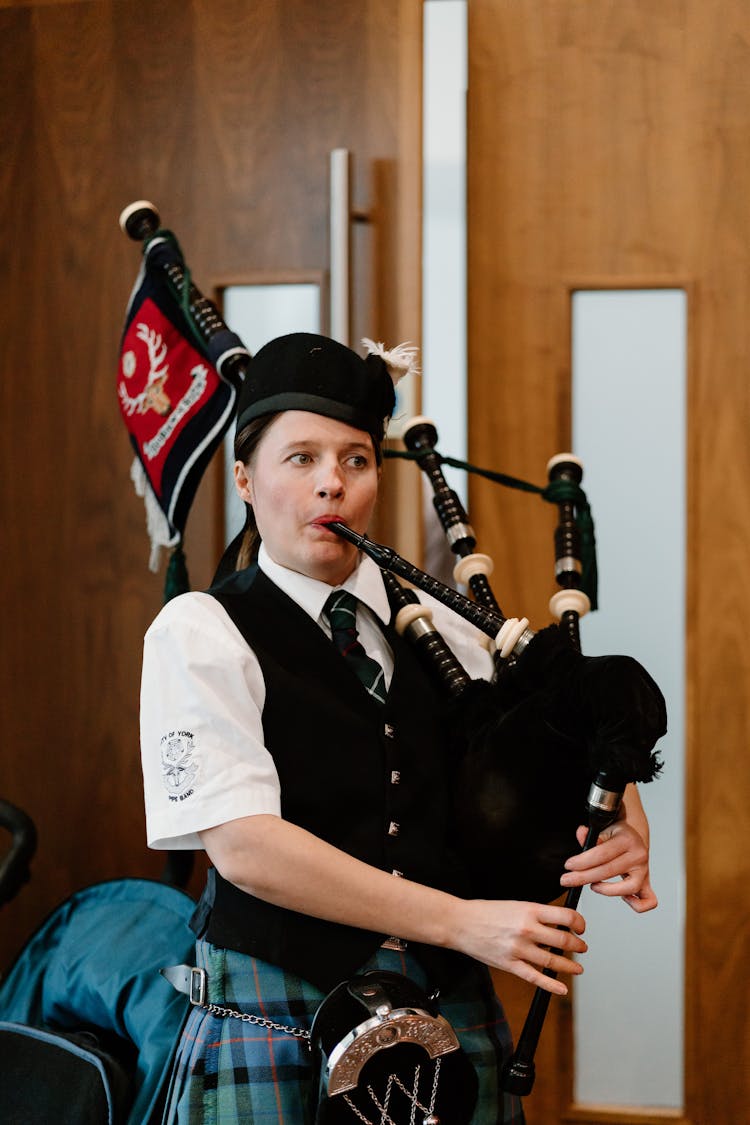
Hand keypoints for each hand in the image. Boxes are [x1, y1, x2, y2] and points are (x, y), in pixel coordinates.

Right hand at [456, 898, 587, 994]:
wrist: (461, 923)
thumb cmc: (487, 912)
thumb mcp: (515, 905)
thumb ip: (536, 914)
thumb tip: (558, 924)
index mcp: (530, 910)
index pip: (566, 916)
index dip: (579, 923)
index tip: (581, 927)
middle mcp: (527, 929)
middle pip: (564, 940)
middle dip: (578, 946)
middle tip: (582, 947)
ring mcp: (519, 949)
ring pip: (552, 960)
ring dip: (569, 966)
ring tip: (577, 968)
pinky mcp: (510, 964)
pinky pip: (535, 977)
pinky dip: (551, 984)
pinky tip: (562, 988)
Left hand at [559, 821, 657, 912]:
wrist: (634, 836)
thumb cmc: (616, 835)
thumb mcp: (603, 829)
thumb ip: (590, 835)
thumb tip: (581, 833)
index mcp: (627, 840)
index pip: (601, 854)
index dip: (582, 861)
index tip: (568, 866)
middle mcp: (638, 855)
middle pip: (609, 871)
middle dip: (584, 877)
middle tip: (567, 880)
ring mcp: (644, 871)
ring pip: (629, 888)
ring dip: (607, 890)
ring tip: (593, 886)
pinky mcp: (646, 883)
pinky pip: (648, 901)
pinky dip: (636, 904)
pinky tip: (621, 897)